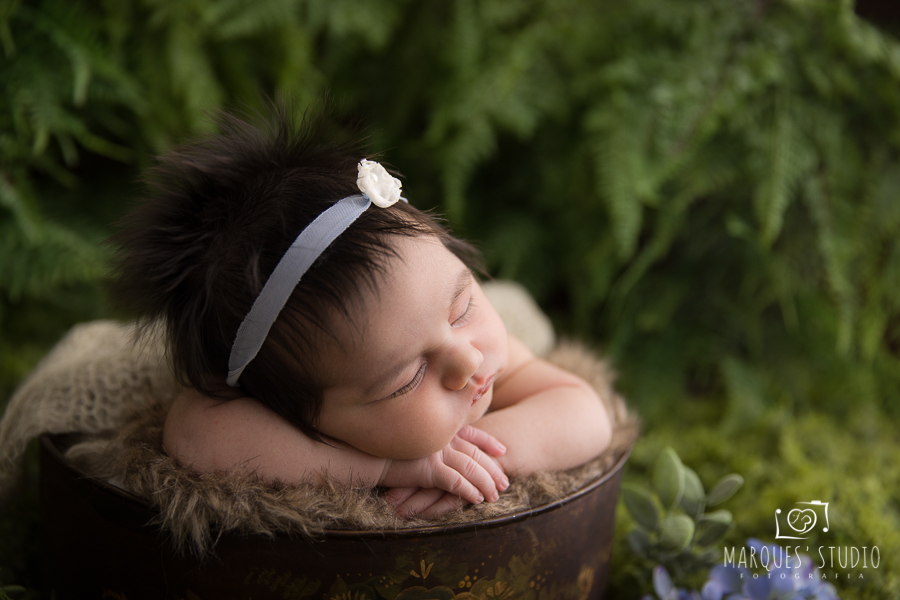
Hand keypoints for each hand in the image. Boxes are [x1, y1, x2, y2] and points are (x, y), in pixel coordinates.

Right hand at [380, 426, 508, 516]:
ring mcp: (436, 452)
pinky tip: (476, 499)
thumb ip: (432, 439)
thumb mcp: (414, 440)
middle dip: (492, 468)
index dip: (488, 442)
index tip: (502, 450)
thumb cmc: (388, 451)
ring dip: (485, 483)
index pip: (471, 433)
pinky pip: (456, 482)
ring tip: (493, 496)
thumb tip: (444, 448)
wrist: (368, 457)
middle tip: (504, 482)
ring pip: (471, 468)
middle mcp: (441, 437)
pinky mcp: (429, 468)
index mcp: (440, 428)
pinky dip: (469, 491)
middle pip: (476, 453)